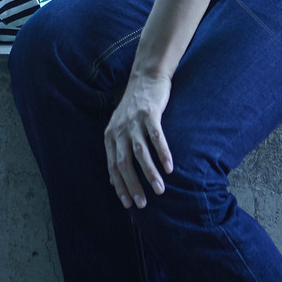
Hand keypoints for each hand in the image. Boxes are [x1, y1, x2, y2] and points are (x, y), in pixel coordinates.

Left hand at [104, 70, 173, 207]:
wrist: (146, 76)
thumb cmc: (134, 107)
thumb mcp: (119, 127)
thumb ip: (117, 151)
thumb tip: (112, 179)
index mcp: (111, 135)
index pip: (113, 166)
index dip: (120, 186)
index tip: (128, 204)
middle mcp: (120, 129)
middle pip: (124, 162)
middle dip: (133, 185)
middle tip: (143, 204)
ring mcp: (134, 121)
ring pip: (140, 152)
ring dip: (150, 173)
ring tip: (159, 190)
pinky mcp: (150, 113)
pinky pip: (156, 137)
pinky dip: (162, 153)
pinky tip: (169, 167)